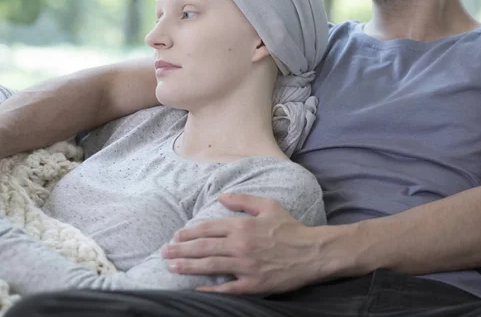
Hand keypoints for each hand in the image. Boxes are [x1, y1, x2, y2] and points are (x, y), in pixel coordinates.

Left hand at [161, 193, 334, 294]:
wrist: (312, 252)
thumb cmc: (291, 228)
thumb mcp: (269, 206)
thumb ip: (243, 200)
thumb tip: (221, 196)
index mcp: (243, 226)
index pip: (209, 228)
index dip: (190, 232)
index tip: (176, 235)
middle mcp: (241, 245)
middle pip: (203, 247)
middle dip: (180, 249)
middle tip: (164, 252)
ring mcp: (246, 266)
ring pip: (210, 266)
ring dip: (188, 266)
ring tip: (171, 266)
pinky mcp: (253, 284)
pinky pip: (227, 288)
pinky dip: (210, 289)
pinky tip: (196, 289)